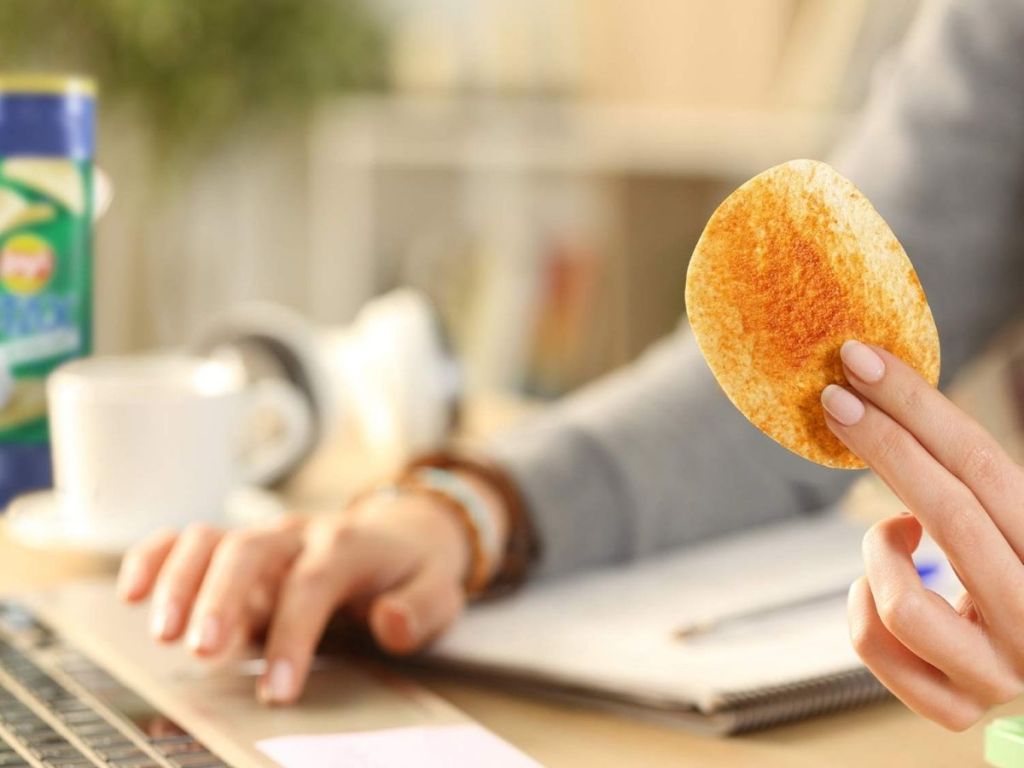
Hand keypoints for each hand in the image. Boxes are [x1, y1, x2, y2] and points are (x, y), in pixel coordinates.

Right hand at [117, 472, 504, 704]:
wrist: (404, 531)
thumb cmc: (414, 571)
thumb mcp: (439, 592)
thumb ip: (419, 609)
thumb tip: (388, 623)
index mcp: (350, 545)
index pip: (313, 583)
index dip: (293, 634)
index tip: (278, 690)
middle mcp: (300, 534)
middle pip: (251, 551)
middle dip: (223, 599)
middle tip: (205, 653)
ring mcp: (265, 538)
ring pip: (212, 539)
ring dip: (181, 580)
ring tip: (162, 632)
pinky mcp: (238, 548)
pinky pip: (189, 539)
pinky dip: (156, 556)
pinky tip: (131, 591)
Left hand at [822, 340, 1023, 729]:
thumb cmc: (1015, 572)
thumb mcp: (1008, 522)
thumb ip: (971, 480)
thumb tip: (878, 388)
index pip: (985, 465)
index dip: (919, 406)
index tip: (860, 360)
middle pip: (952, 514)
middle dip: (884, 444)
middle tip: (834, 395)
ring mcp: (998, 674)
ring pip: (902, 604)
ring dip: (877, 550)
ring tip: (894, 535)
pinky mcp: (954, 707)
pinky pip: (875, 647)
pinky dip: (861, 606)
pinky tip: (881, 590)